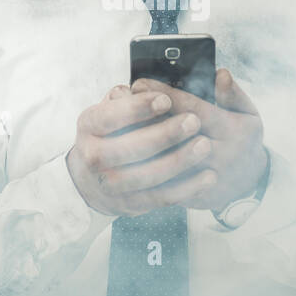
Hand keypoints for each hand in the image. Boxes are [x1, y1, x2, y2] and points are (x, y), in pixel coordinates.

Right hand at [66, 83, 218, 216]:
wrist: (91, 178)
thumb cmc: (109, 133)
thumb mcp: (109, 109)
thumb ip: (125, 98)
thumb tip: (138, 89)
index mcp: (88, 125)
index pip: (110, 116)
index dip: (138, 108)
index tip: (165, 99)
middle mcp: (93, 157)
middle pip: (131, 148)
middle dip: (165, 134)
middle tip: (193, 121)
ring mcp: (109, 185)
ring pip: (147, 176)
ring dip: (179, 161)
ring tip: (204, 145)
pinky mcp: (129, 205)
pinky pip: (160, 198)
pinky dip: (186, 188)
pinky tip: (207, 176)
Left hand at [130, 68, 266, 213]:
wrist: (249, 184)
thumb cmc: (243, 139)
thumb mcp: (247, 113)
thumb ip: (232, 94)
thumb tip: (219, 73)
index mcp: (233, 130)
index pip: (194, 108)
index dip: (165, 95)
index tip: (139, 83)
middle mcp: (222, 155)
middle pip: (176, 135)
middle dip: (146, 117)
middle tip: (121, 102)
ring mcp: (208, 178)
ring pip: (167, 161)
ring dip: (141, 144)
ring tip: (118, 127)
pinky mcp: (196, 197)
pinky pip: (166, 184)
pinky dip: (146, 169)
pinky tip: (127, 154)